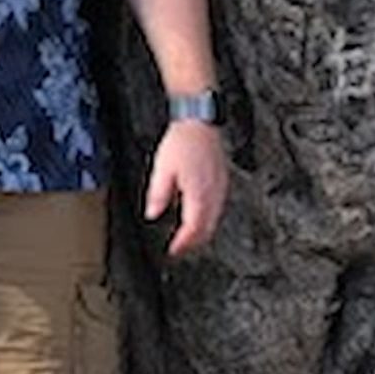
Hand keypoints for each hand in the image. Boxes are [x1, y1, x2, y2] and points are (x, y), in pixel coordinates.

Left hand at [143, 121, 229, 257]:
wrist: (199, 122)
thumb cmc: (183, 141)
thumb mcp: (162, 170)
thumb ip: (158, 194)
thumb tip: (152, 213)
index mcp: (199, 194)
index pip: (193, 229)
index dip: (183, 245)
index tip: (173, 251)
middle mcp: (213, 194)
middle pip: (207, 229)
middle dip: (193, 243)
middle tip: (180, 248)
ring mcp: (220, 187)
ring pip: (214, 220)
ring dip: (201, 231)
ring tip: (187, 236)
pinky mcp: (222, 180)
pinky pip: (218, 207)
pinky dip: (207, 217)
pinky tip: (198, 214)